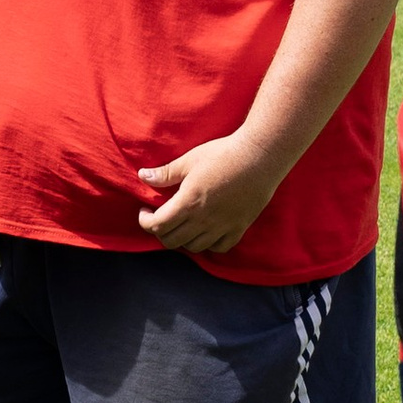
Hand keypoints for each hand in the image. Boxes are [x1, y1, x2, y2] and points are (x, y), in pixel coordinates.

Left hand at [134, 130, 278, 252]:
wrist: (259, 157)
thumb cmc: (223, 154)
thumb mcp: (189, 161)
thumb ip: (165, 173)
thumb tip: (143, 176)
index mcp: (187, 203)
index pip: (157, 226)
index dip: (145, 222)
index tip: (145, 211)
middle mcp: (203, 220)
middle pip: (172, 241)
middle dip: (160, 232)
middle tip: (160, 218)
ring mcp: (222, 227)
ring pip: (194, 247)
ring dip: (182, 239)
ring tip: (182, 225)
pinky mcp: (239, 227)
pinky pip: (219, 247)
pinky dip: (209, 244)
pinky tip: (206, 231)